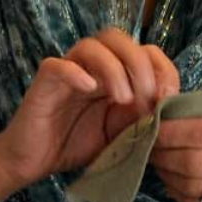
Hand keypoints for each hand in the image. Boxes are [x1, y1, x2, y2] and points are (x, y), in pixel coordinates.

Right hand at [0, 28, 179, 188]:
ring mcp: (66, 71)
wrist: (33, 163)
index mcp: (112, 75)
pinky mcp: (44, 82)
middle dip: (140, 63)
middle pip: (118, 38)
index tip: (168, 97)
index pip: (143, 50)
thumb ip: (143, 118)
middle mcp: (90, 67)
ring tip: (122, 99)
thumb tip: (168, 105)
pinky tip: (89, 90)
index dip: (162, 67)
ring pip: (91, 45)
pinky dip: (76, 72)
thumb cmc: (75, 146)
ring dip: (114, 68)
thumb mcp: (121, 134)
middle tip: (146, 97)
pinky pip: (58, 65)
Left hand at [149, 97, 201, 201]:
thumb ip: (201, 107)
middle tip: (148, 145)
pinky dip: (174, 189)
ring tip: (157, 160)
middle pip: (192, 161)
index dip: (169, 130)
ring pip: (189, 185)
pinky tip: (171, 177)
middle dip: (162, 153)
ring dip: (164, 172)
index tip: (150, 126)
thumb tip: (160, 107)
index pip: (201, 131)